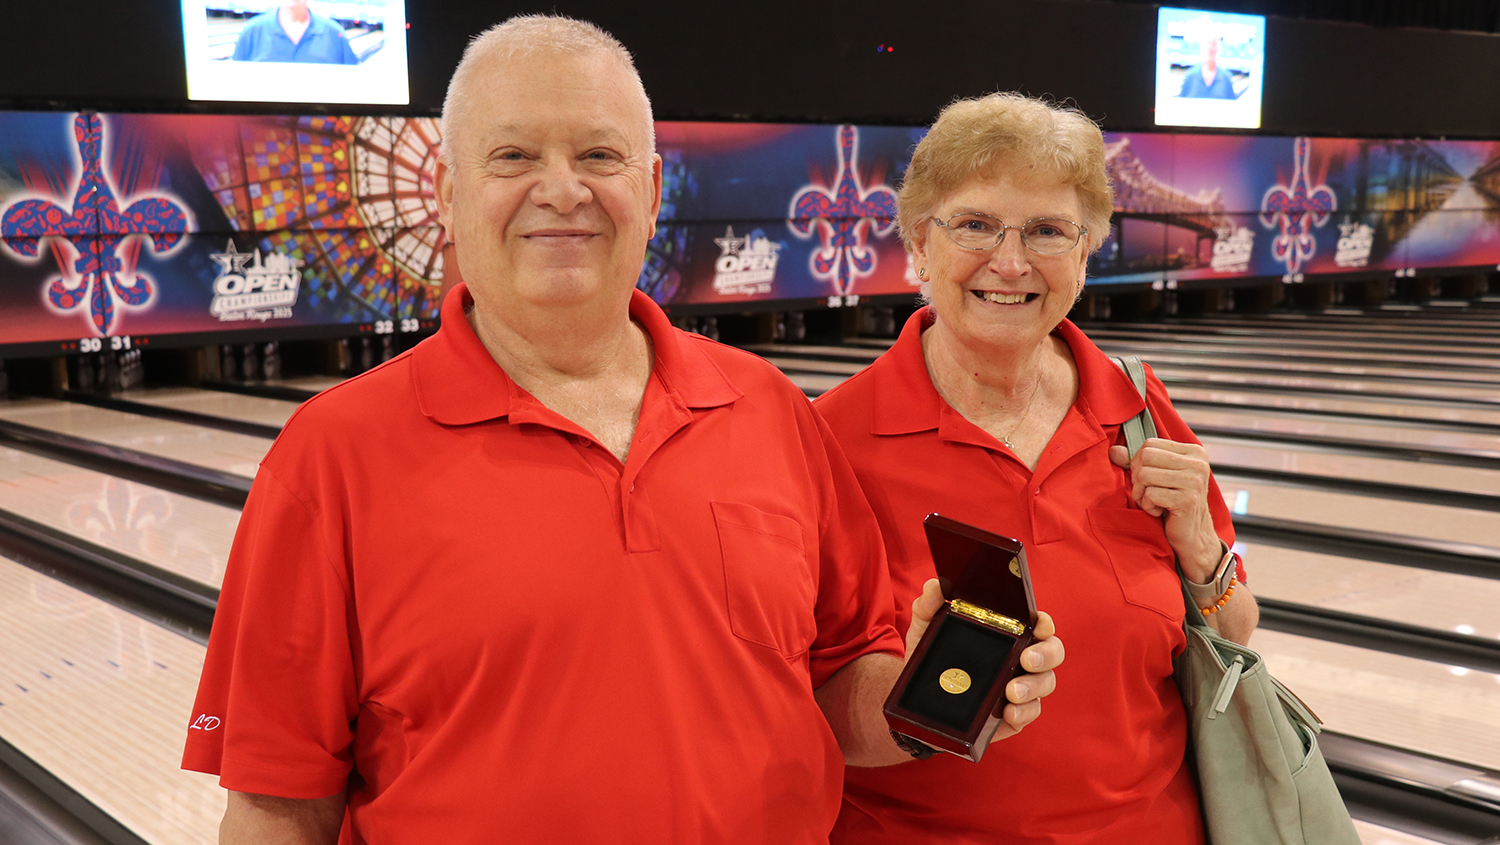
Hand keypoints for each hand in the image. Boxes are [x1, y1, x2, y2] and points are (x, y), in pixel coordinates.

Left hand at [904, 580, 1063, 740]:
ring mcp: (1021, 687)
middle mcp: (1021, 657)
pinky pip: (1030, 713)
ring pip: (1045, 684)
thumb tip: (934, 586)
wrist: (917, 698)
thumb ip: (929, 605)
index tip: (1039, 626)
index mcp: (1008, 632)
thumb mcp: (926, 629)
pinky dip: (1023, 713)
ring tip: (1012, 692)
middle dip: (1046, 655)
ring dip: (1033, 687)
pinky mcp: (1015, 714)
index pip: (1038, 623)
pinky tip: (1008, 712)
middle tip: (1027, 660)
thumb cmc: (932, 657)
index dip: (1045, 623)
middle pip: (1051, 652)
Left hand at [1108, 439, 1221, 581]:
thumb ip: (1136, 461)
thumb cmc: (1172, 503)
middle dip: (1138, 478)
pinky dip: (1148, 506)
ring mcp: (1194, 481)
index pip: (1150, 444)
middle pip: (1146, 457)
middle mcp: (1197, 463)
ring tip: (1153, 502)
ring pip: (1145, 475)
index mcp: (1194, 452)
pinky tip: (1159, 512)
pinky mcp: (1188, 500)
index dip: (1139, 462)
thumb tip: (1113, 450)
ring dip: (1142, 494)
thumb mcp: (1156, 477)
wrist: (1192, 535)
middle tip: (1147, 492)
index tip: (1147, 479)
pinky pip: (1150, 494)